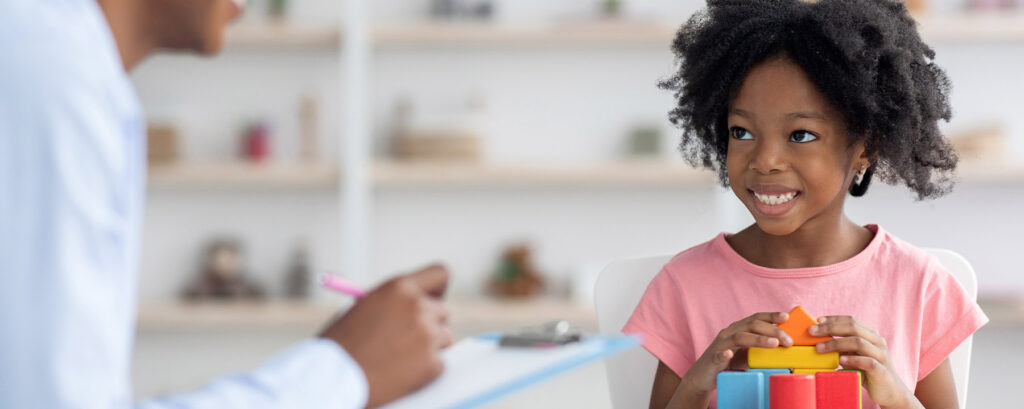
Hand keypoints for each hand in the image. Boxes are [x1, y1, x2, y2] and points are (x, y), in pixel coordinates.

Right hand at [319, 264, 454, 407]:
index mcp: (399, 287)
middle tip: (410, 338)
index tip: (433, 300)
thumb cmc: (340, 344)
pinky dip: (425, 370)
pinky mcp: (432, 363)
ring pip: (445, 338)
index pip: (439, 274)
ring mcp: (427, 335)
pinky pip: (439, 363)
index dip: (438, 289)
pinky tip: (400, 373)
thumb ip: (393, 304)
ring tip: (400, 358)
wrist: (331, 378)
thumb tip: (416, 308)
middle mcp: (418, 307)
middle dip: (430, 324)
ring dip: (430, 347)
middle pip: (443, 311)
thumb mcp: (363, 308)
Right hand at [681, 312, 793, 394]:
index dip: (770, 316)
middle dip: (772, 330)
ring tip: (773, 343)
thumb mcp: (747, 353)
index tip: (786, 317)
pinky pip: (718, 355)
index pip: (756, 318)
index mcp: (738, 330)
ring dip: (757, 339)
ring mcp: (720, 345)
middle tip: (788, 340)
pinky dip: (723, 353)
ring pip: (738, 337)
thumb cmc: (728, 363)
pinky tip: (729, 354)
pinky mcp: (712, 359)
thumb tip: (785, 348)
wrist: (703, 376)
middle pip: (751, 325)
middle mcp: (729, 333)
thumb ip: (761, 348)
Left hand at [810, 316, 918, 407]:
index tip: (817, 320)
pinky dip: (853, 359)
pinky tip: (840, 360)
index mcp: (871, 335)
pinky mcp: (882, 370)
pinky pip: (867, 362)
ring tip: (819, 348)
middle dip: (830, 328)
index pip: (851, 320)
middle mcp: (877, 342)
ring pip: (859, 342)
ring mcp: (881, 355)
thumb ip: (841, 347)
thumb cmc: (867, 371)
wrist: (889, 391)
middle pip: (853, 328)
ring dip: (836, 343)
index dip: (834, 319)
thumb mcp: (853, 355)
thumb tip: (817, 340)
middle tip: (812, 332)